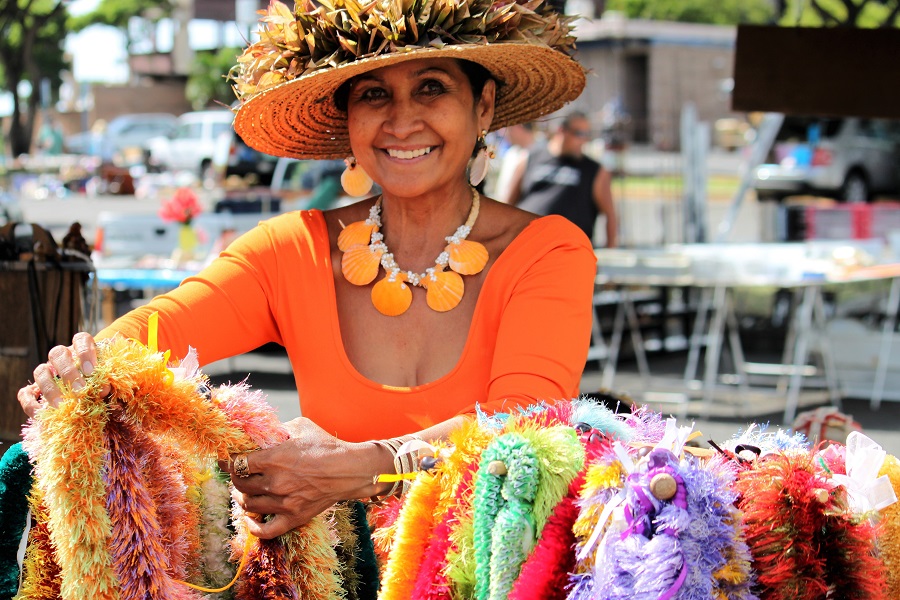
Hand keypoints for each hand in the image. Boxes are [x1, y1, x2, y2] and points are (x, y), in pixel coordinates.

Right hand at [18, 332, 110, 417]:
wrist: (94, 392)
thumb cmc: (105, 381)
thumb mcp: (108, 379)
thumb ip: (106, 381)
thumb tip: (102, 390)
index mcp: (83, 348)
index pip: (81, 339)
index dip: (85, 353)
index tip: (91, 372)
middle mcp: (63, 357)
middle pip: (57, 353)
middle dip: (67, 373)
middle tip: (79, 391)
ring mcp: (47, 372)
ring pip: (40, 371)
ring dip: (50, 388)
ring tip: (62, 405)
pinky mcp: (36, 389)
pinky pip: (25, 393)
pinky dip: (30, 403)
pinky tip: (41, 413)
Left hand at [224, 417, 387, 538]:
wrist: (350, 469)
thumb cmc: (326, 445)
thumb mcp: (300, 427)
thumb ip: (277, 429)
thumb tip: (261, 431)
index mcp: (274, 458)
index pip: (236, 462)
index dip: (228, 460)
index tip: (226, 458)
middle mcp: (275, 482)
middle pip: (239, 484)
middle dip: (234, 477)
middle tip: (236, 472)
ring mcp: (283, 503)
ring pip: (248, 504)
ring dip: (242, 497)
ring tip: (244, 491)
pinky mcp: (293, 517)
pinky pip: (265, 530)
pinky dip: (253, 527)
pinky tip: (250, 519)